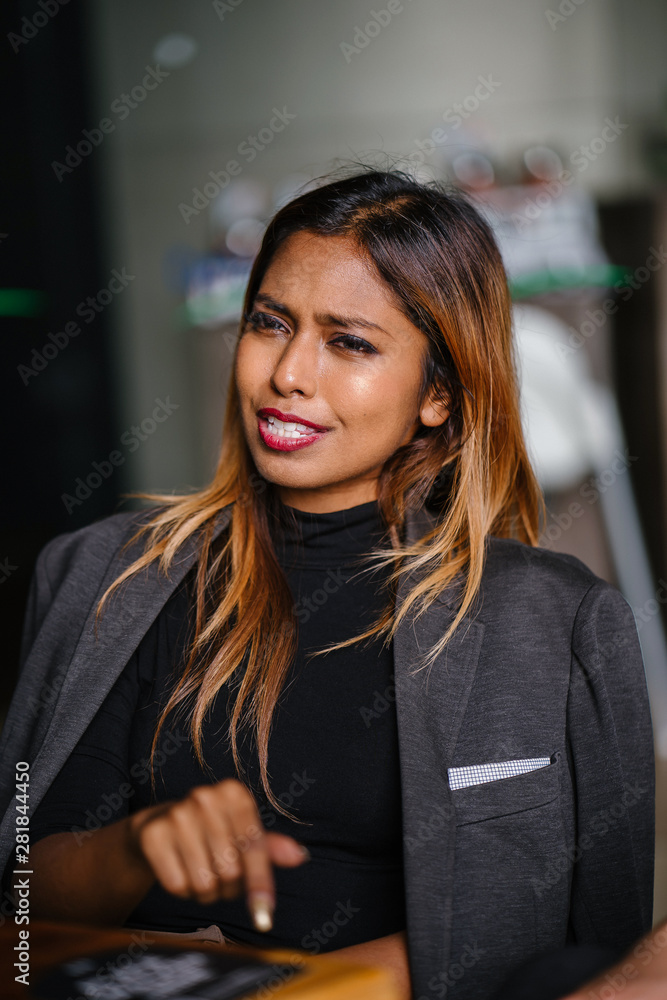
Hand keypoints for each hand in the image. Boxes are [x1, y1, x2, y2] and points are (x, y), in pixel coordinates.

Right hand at [126, 778, 308, 931]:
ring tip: (200, 870)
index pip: (255, 848)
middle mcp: (205, 797)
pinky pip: (178, 886)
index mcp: (234, 793)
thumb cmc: (211, 832)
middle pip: (231, 872)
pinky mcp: (154, 835)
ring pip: (205, 883)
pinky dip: (182, 890)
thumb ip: (270, 847)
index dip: (260, 883)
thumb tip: (298, 856)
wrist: (159, 826)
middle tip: (220, 874)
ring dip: (206, 892)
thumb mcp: (242, 833)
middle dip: (228, 886)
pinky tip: (180, 869)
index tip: (264, 913)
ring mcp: (177, 814)